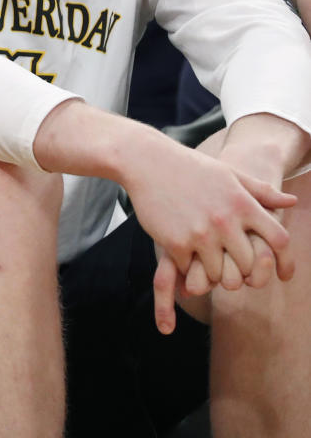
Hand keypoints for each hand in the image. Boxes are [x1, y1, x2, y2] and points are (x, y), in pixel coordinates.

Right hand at [125, 144, 293, 333]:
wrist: (145, 161)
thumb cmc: (190, 167)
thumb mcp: (229, 173)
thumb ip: (260, 191)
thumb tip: (292, 202)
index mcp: (242, 203)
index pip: (279, 240)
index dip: (286, 262)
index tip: (284, 275)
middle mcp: (225, 220)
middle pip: (249, 264)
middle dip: (242, 269)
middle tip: (231, 266)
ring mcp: (200, 233)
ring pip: (220, 273)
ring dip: (213, 272)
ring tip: (204, 261)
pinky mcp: (175, 243)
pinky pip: (189, 269)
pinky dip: (187, 267)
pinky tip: (181, 254)